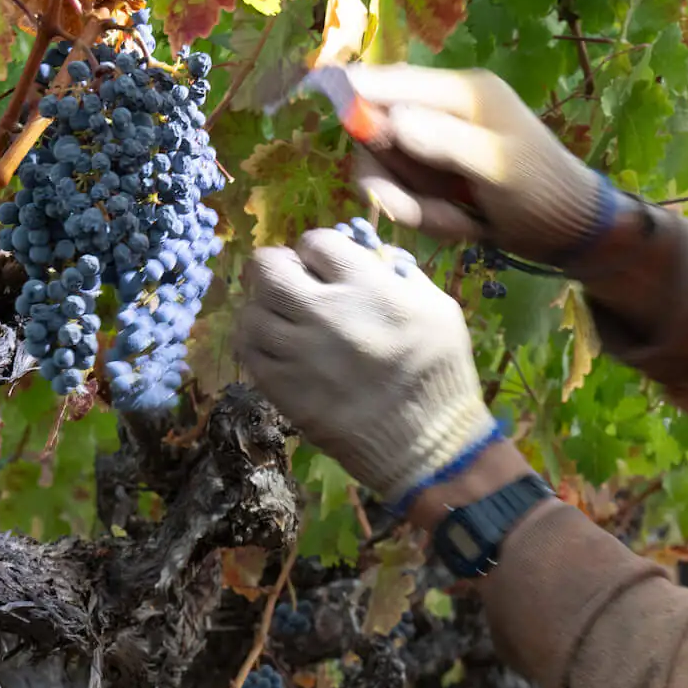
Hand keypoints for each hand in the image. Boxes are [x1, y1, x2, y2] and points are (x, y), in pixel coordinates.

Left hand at [236, 226, 502, 508]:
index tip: (325, 266)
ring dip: (263, 308)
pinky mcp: (283, 388)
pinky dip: (255, 343)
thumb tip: (366, 252)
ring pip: (250, 311)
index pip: (316, 241)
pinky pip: (248, 352)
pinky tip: (273, 347)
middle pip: (267, 268)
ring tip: (280, 318)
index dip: (317, 250)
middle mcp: (325, 313)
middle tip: (289, 281)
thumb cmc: (439, 373)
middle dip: (275, 268)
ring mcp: (299, 352)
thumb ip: (400, 272)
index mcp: (367, 287)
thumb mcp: (439, 307)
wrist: (426, 445)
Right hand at [338, 65, 633, 267]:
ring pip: (389, 170)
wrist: (571, 232)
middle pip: (377, 132)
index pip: (390, 81)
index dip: (354, 98)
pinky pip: (408, 193)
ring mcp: (439, 144)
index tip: (338, 125)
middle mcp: (444, 110)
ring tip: (458, 222)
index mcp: (462, 92)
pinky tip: (463, 225)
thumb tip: (392, 120)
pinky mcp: (438, 175)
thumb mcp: (498, 167)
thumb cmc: (544, 193)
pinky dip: (428, 216)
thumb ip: (446, 141)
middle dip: (391, 178)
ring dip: (414, 204)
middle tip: (410, 212)